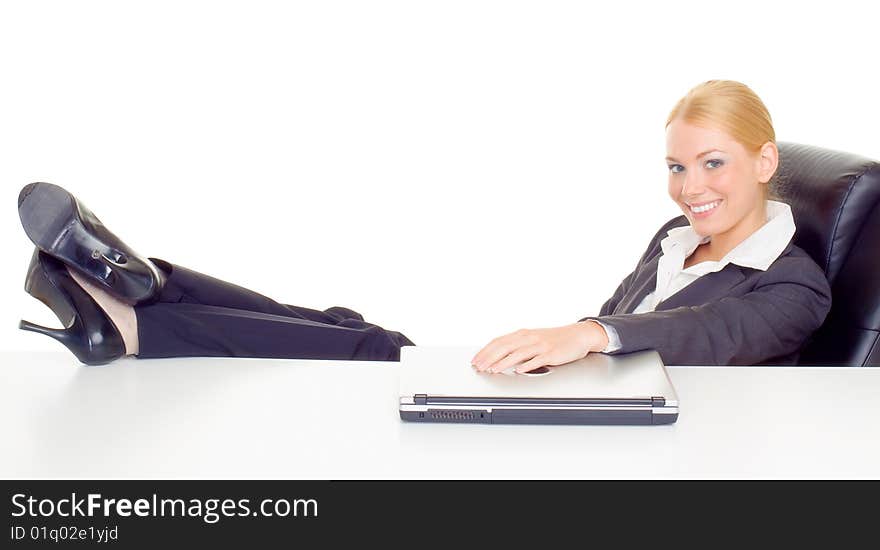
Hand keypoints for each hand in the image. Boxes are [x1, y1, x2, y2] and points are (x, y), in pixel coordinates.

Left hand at [470, 321, 609, 373]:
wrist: (578, 335)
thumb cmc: (555, 339)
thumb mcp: (533, 339)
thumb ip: (517, 346)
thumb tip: (499, 357)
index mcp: (522, 334)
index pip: (498, 341)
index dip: (485, 351)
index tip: (475, 360)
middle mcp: (529, 338)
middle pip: (504, 347)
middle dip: (489, 357)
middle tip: (479, 367)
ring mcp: (540, 345)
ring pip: (518, 353)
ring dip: (504, 362)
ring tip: (493, 370)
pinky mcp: (551, 353)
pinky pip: (537, 360)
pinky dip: (527, 365)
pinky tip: (518, 371)